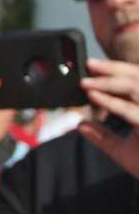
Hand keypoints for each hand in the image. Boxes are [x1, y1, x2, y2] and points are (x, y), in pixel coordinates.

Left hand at [82, 58, 138, 178]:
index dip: (117, 71)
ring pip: (135, 88)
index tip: (93, 67)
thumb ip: (103, 136)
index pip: (137, 80)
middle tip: (89, 64)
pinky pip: (131, 110)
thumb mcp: (121, 150)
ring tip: (86, 82)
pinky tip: (94, 97)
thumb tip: (81, 125)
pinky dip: (111, 102)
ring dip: (108, 82)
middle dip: (112, 68)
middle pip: (138, 77)